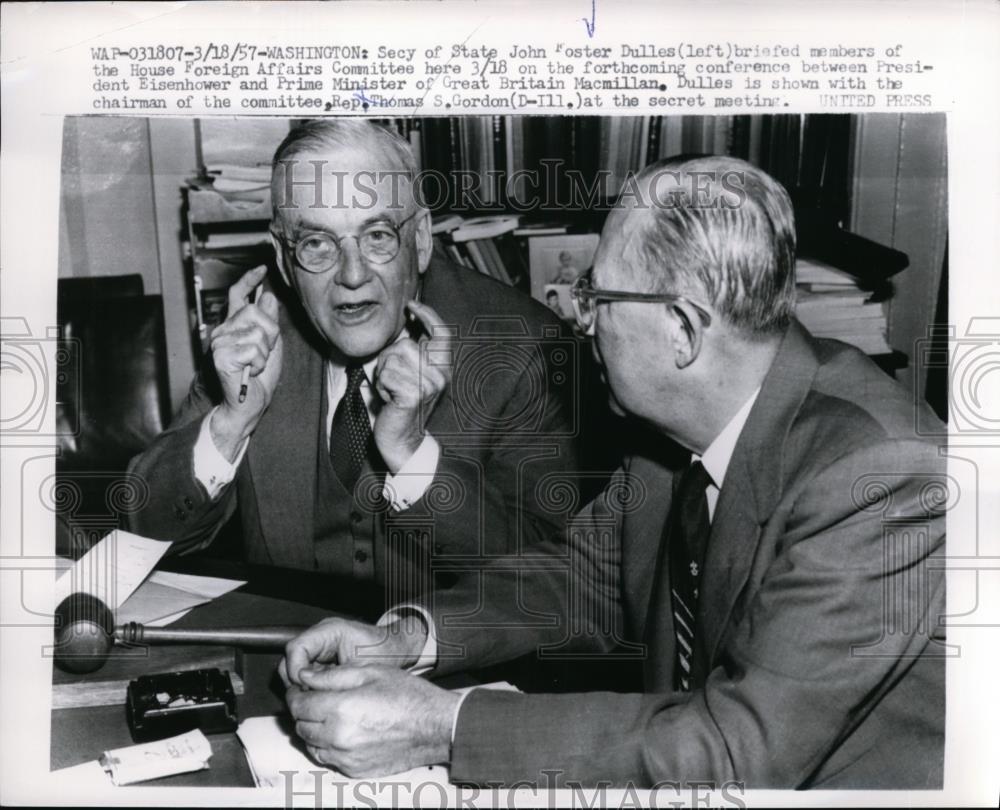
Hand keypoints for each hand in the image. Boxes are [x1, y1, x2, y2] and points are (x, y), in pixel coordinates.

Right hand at [208, 265, 282, 458]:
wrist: (249, 404)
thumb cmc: (259, 377)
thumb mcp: (271, 345)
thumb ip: (269, 322)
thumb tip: (268, 296)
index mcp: (234, 326)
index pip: (238, 296)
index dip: (248, 280)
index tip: (261, 269)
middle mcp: (223, 330)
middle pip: (256, 312)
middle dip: (270, 333)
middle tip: (263, 353)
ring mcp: (219, 342)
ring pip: (257, 332)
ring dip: (265, 352)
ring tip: (255, 365)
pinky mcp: (220, 355)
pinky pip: (253, 348)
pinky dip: (259, 363)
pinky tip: (250, 371)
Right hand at [279, 615, 427, 687]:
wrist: (398, 650)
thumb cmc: (385, 652)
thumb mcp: (360, 666)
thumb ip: (332, 676)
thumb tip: (305, 687)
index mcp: (329, 631)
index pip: (296, 648)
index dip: (296, 670)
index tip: (305, 687)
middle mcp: (321, 636)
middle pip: (290, 658)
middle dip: (297, 681)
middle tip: (312, 695)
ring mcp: (320, 648)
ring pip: (295, 668)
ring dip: (303, 685)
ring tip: (320, 695)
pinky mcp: (323, 659)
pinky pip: (306, 673)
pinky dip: (311, 686)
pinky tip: (324, 693)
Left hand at [285, 665, 458, 776]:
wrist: (434, 727)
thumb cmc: (408, 697)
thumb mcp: (370, 672)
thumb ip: (332, 676)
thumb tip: (305, 677)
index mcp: (341, 709)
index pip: (298, 704)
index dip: (295, 693)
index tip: (300, 688)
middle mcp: (339, 737)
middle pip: (301, 725)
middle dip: (304, 710)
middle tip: (316, 698)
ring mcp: (346, 757)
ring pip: (310, 744)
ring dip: (313, 729)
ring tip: (330, 714)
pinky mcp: (353, 770)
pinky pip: (326, 759)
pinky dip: (326, 746)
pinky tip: (341, 731)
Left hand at [372, 301, 453, 473]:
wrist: (403, 440)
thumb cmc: (402, 405)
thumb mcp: (413, 375)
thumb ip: (414, 352)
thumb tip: (408, 321)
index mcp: (443, 368)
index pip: (442, 333)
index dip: (428, 314)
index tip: (412, 305)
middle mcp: (440, 375)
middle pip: (405, 344)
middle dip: (389, 358)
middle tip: (391, 379)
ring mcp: (428, 385)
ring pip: (392, 358)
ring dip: (383, 374)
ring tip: (390, 391)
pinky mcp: (413, 394)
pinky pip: (386, 374)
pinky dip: (380, 386)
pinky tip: (387, 399)